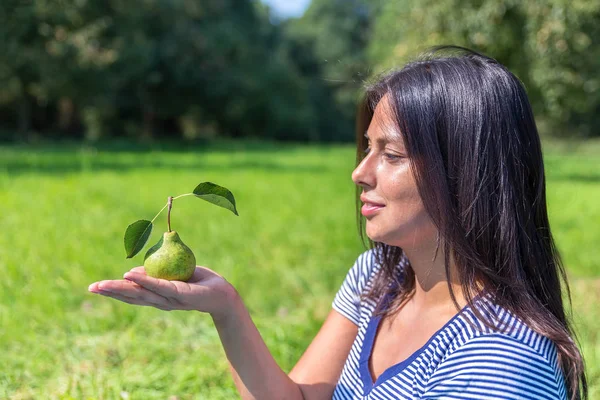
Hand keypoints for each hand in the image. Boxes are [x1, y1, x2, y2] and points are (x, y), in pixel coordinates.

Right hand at [88, 266, 237, 317]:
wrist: (221, 293)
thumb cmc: (197, 281)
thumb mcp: (172, 273)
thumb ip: (155, 271)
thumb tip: (135, 268)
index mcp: (156, 296)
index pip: (131, 294)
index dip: (113, 291)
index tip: (94, 287)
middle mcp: (160, 301)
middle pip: (131, 296)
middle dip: (111, 291)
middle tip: (92, 288)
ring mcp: (169, 299)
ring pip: (141, 293)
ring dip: (121, 288)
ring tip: (103, 285)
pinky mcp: (181, 295)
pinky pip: (161, 286)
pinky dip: (146, 281)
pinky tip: (131, 276)